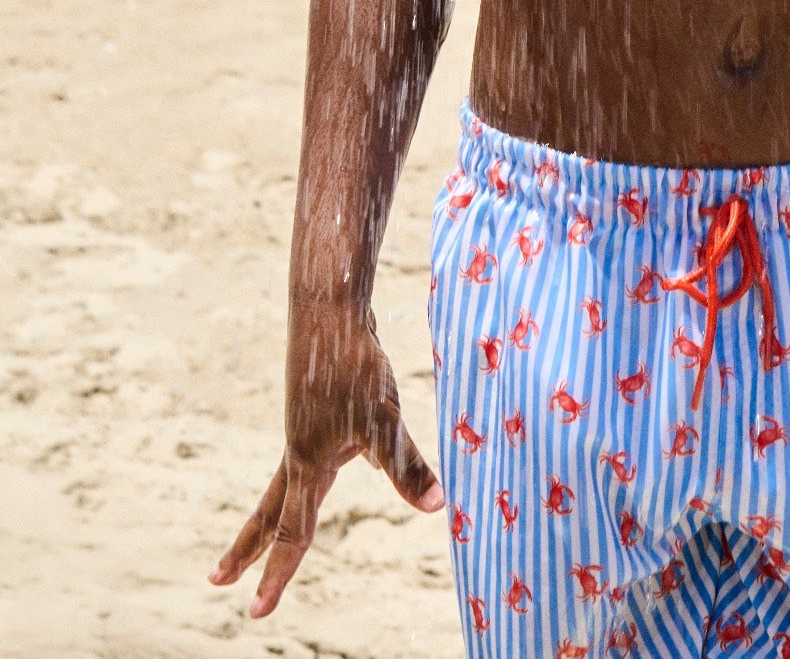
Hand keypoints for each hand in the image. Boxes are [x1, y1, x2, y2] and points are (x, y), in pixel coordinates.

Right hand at [209, 303, 442, 616]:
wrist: (328, 309)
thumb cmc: (354, 366)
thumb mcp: (385, 421)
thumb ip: (407, 467)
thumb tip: (438, 507)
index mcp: (308, 464)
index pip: (293, 533)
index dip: (278, 576)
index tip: (257, 614)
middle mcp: (299, 450)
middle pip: (268, 512)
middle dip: (246, 550)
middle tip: (216, 580)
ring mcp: (303, 427)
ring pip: (281, 482)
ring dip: (271, 514)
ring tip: (256, 538)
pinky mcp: (314, 407)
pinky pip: (310, 450)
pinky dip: (310, 471)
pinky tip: (342, 453)